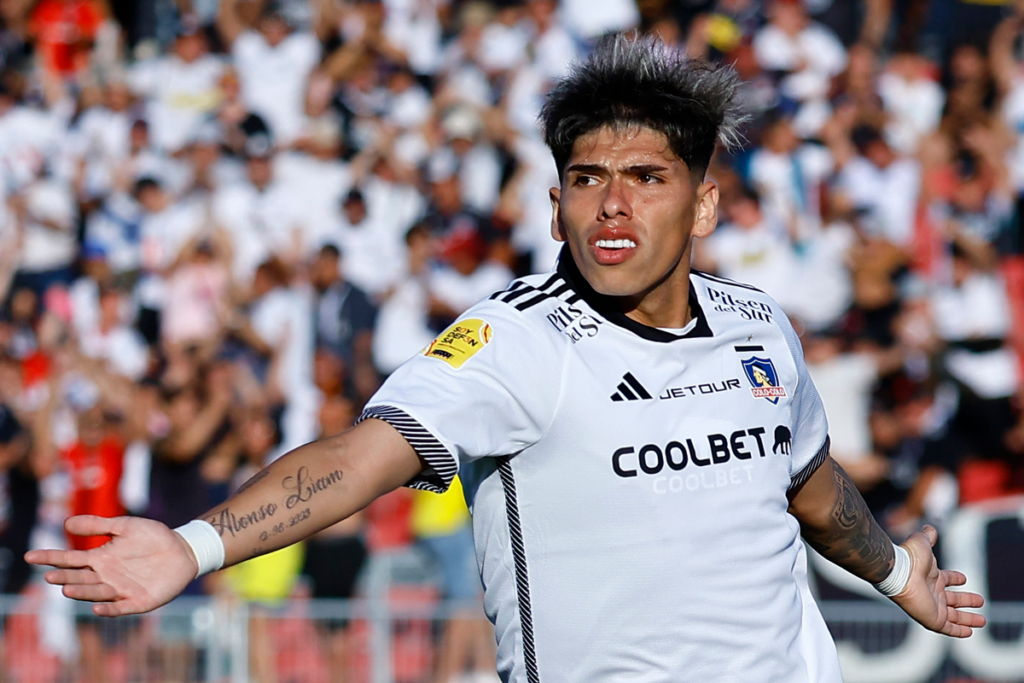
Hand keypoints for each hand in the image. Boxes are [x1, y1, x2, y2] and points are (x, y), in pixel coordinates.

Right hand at [25, 516, 197, 616]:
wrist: (183, 549)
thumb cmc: (153, 537)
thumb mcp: (125, 526)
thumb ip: (98, 525)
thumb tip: (67, 522)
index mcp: (101, 559)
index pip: (71, 559)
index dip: (51, 558)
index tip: (31, 556)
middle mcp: (107, 576)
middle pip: (80, 578)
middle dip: (65, 578)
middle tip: (49, 576)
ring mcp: (122, 590)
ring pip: (96, 593)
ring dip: (82, 592)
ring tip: (66, 588)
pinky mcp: (139, 601)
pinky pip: (121, 608)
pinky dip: (109, 609)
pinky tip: (97, 608)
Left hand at [891, 525, 985, 636]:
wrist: (900, 572)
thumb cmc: (910, 557)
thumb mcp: (922, 542)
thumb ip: (928, 536)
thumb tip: (930, 527)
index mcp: (931, 576)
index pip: (945, 579)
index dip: (954, 578)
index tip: (964, 578)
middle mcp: (932, 592)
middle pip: (952, 599)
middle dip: (966, 600)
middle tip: (980, 601)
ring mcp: (932, 607)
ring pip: (953, 616)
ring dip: (967, 619)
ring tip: (982, 620)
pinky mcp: (932, 619)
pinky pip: (948, 628)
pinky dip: (958, 631)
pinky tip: (969, 632)